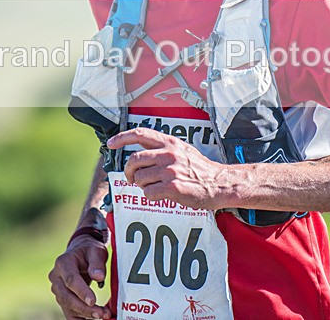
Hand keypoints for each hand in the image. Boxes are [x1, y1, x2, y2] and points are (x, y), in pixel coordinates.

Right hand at [49, 235, 111, 319]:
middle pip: (67, 297)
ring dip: (85, 314)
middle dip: (84, 308)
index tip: (93, 301)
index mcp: (63, 263)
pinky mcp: (62, 298)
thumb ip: (97, 262)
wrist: (80, 252)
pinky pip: (69, 312)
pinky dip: (82, 317)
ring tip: (103, 314)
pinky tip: (95, 317)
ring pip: (68, 306)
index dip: (81, 291)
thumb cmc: (89, 251)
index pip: (70, 280)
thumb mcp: (96, 250)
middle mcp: (56, 277)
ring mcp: (57, 289)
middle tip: (100, 313)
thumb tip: (98, 277)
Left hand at [107, 127, 230, 209]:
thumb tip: (140, 150)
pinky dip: (150, 196)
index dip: (122, 138)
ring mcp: (170, 171)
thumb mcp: (182, 149)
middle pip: (133, 160)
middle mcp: (168, 154)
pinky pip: (148, 193)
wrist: (218, 183)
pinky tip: (161, 194)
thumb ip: (162, 148)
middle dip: (128, 172)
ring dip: (142, 185)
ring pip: (139, 178)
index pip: (139, 134)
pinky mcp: (172, 187)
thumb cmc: (200, 169)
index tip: (111, 144)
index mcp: (170, 143)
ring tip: (155, 186)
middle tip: (132, 179)